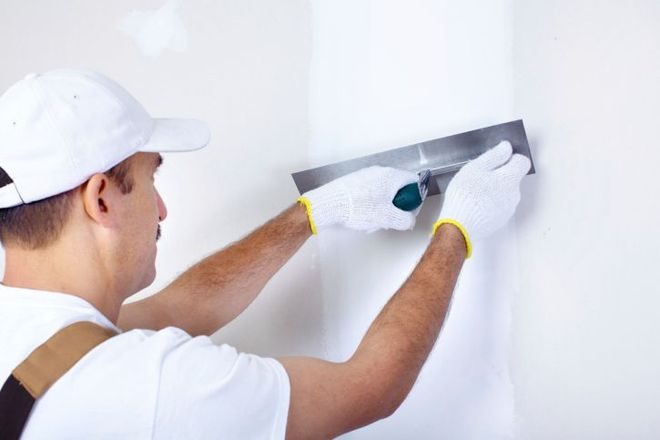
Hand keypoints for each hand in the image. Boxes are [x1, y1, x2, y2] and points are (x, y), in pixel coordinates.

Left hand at [299, 166, 419, 232]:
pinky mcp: (355, 182)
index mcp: (391, 176)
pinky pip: (370, 192)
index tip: (409, 210)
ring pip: (383, 192)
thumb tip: (409, 220)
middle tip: (391, 218)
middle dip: (397, 205)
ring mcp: (365, 175)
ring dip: (383, 207)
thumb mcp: (388, 218)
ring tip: (373, 220)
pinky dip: (371, 204)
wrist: (329, 205)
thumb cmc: (357, 208)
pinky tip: (362, 215)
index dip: (415, 197)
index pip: (413, 181)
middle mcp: (379, 172)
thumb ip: (405, 219)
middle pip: (398, 188)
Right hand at [435, 141, 530, 256]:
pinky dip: (490, 203)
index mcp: (510, 179)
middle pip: (512, 178)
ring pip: (505, 193)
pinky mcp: (500, 221)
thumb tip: (506, 148)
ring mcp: (508, 209)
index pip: (522, 162)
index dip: (510, 158)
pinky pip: (499, 206)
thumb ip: (494, 155)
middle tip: (479, 177)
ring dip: (494, 190)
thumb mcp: (475, 168)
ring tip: (474, 192)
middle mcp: (514, 195)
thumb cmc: (465, 196)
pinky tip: (475, 204)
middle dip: (499, 175)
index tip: (497, 159)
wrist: (459, 227)